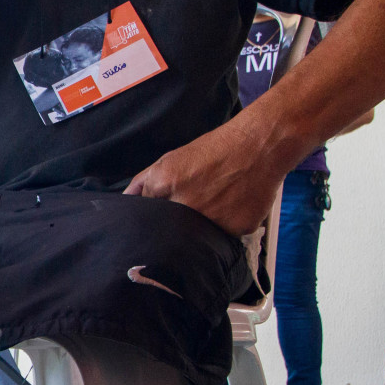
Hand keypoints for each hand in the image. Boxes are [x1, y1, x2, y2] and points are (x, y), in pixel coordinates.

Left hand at [123, 119, 284, 237]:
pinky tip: (233, 208)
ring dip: (201, 228)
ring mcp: (211, 218)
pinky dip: (226, 227)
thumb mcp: (172, 159)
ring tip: (215, 205)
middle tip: (193, 209)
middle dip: (174, 226)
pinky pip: (225, 238)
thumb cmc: (215, 149)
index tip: (160, 218)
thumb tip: (125, 200)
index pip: (146, 217)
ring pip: (197, 239)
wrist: (259, 145)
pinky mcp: (236, 228)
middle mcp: (185, 203)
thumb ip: (144, 182)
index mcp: (164, 183)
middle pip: (169, 230)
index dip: (154, 218)